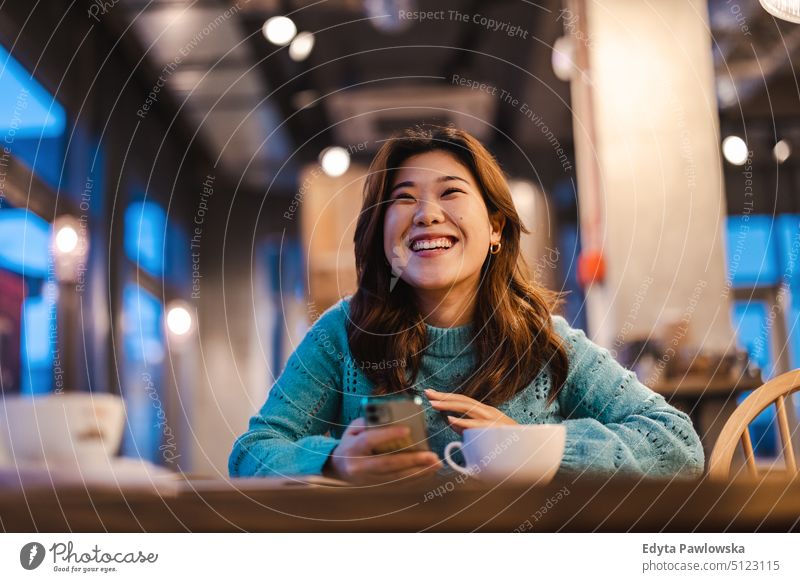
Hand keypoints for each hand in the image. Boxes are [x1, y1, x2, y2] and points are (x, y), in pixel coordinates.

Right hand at [323, 417, 441, 483]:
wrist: (338, 467)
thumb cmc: (351, 442)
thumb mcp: (353, 429)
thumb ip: (369, 423)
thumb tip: (391, 418)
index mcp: (352, 449)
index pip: (370, 440)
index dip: (387, 434)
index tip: (407, 429)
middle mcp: (359, 467)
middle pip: (387, 464)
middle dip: (412, 460)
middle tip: (432, 456)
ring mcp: (368, 480)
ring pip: (396, 477)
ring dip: (419, 472)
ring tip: (436, 464)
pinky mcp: (377, 487)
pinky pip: (399, 484)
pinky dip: (415, 478)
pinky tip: (429, 472)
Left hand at [425, 388, 517, 434]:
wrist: (531, 450)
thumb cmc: (506, 443)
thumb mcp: (484, 432)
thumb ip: (467, 427)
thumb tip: (450, 421)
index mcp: (484, 411)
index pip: (462, 400)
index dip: (446, 396)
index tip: (430, 393)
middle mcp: (488, 411)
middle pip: (463, 400)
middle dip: (444, 397)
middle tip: (427, 394)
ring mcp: (493, 419)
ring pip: (469, 408)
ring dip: (450, 405)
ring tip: (434, 404)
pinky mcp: (496, 430)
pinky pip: (478, 425)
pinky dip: (464, 422)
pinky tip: (451, 420)